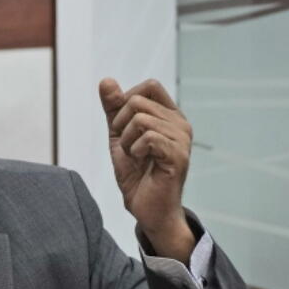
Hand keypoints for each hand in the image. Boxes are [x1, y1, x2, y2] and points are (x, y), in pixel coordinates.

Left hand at [98, 78, 194, 262]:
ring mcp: (182, 139)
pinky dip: (134, 150)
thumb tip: (106, 80)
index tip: (123, 126)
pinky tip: (141, 162)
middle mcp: (181, 123)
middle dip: (121, 125)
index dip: (126, 101)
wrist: (146, 208)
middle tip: (128, 147)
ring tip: (135, 157)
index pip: (150, 85)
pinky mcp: (178, 155)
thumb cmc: (137, 173)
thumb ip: (114, 108)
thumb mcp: (118, 135)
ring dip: (127, 141)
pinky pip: (147, 137)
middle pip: (138, 101)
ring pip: (140, 118)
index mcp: (170, 115)